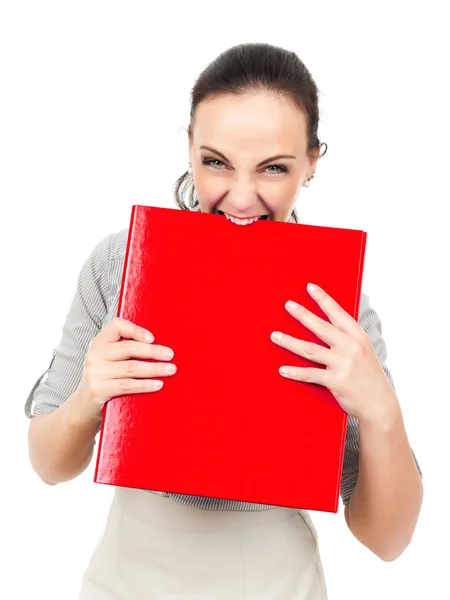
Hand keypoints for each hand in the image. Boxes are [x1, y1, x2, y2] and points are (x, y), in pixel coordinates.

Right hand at [77, 317, 175, 418]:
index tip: (152, 338)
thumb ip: (125, 350)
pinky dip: (145, 385)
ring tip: (170, 370)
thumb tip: (159, 347)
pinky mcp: (98, 390)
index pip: (116, 326)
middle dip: (153, 351)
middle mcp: (94, 355)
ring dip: (154, 369)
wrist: (82, 406)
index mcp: (99, 342)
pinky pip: (127, 385)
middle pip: (128, 348)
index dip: (135, 330)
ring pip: (131, 368)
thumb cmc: (104, 378)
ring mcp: (95, 373)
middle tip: (170, 355)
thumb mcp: (108, 360)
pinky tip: (158, 384)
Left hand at [270, 283, 395, 421]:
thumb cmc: (369, 376)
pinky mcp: (336, 382)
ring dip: (290, 341)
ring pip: (310, 349)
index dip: (324, 299)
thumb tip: (327, 324)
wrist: (380, 404)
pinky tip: (282, 369)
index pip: (338, 314)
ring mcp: (343, 365)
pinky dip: (295, 372)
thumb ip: (347, 338)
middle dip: (303, 314)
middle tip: (288, 305)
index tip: (310, 288)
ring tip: (275, 335)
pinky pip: (311, 374)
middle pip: (321, 328)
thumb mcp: (365, 351)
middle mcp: (351, 348)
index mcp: (359, 338)